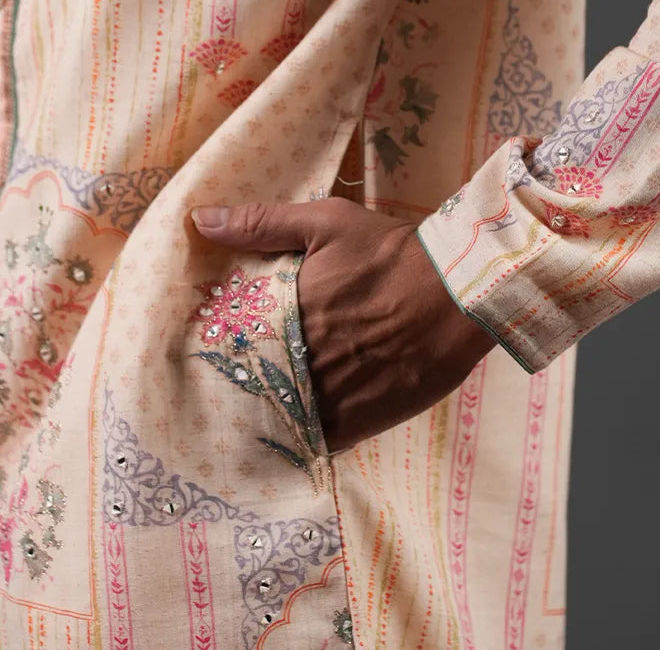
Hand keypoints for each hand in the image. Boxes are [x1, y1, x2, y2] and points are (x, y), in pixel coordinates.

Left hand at [190, 197, 495, 451]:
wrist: (458, 289)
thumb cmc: (390, 252)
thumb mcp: (326, 222)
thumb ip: (262, 223)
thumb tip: (200, 220)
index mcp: (287, 313)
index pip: (234, 345)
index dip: (220, 353)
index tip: (207, 356)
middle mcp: (303, 359)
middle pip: (255, 385)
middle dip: (243, 387)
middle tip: (226, 391)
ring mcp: (333, 393)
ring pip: (282, 418)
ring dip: (270, 416)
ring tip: (255, 418)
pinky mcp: (363, 419)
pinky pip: (319, 441)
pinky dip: (305, 439)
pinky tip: (297, 433)